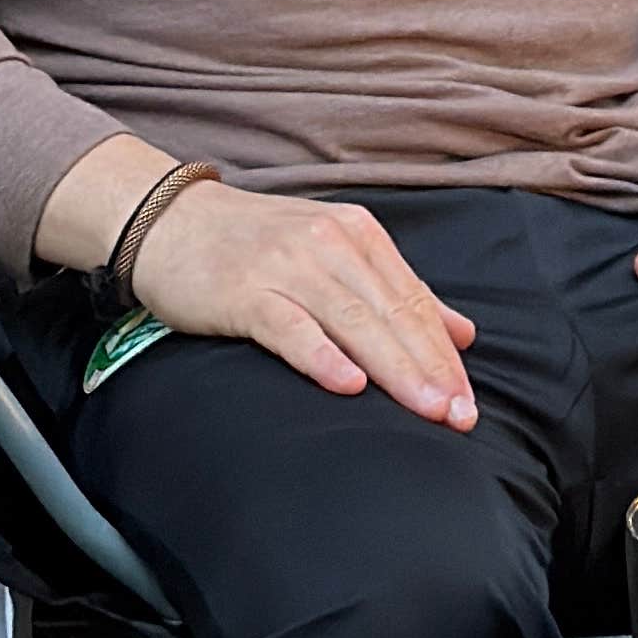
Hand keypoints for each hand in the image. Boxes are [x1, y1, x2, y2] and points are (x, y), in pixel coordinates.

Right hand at [124, 178, 485, 427]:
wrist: (168, 221)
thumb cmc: (254, 246)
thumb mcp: (335, 254)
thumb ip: (396, 291)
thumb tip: (461, 333)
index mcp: (357, 234)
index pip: (414, 301)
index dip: (445, 355)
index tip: (468, 403)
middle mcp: (329, 242)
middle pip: (392, 313)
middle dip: (431, 369)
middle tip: (460, 417)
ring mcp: (286, 264)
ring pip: (353, 321)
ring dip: (394, 369)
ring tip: (426, 410)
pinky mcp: (243, 290)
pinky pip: (290, 326)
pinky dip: (322, 355)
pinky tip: (348, 385)